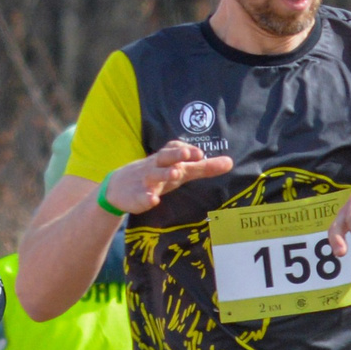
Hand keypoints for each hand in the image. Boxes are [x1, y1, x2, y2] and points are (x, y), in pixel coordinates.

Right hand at [103, 142, 233, 218]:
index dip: (187, 150)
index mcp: (167, 160)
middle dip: (175, 155)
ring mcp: (145, 181)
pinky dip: (147, 197)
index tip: (200, 153)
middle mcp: (156, 166)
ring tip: (175, 173)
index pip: (176, 150)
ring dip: (164, 173)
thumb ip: (204, 167)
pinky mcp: (137, 196)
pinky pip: (141, 196)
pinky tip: (153, 199)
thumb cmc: (159, 175)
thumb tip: (230, 162)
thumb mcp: (181, 170)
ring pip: (154, 175)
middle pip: (164, 157)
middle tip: (187, 154)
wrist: (120, 187)